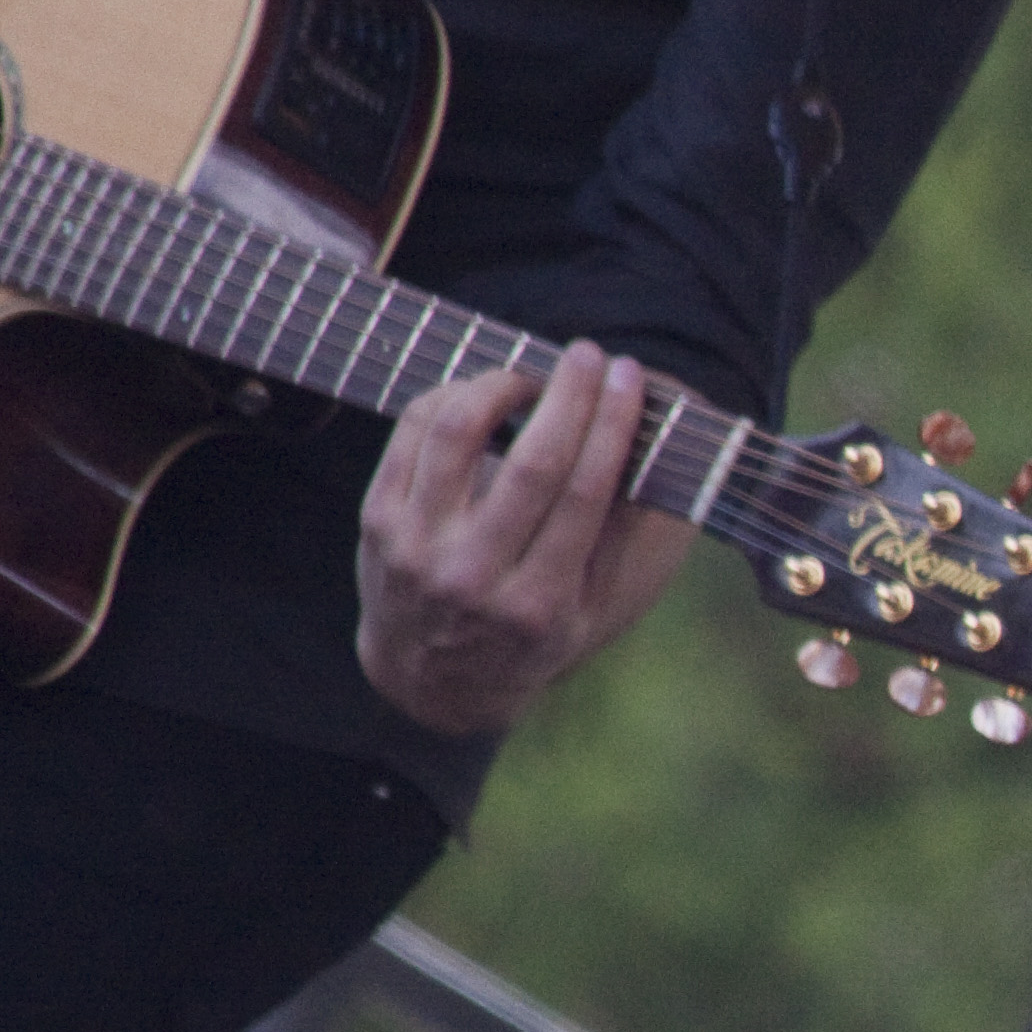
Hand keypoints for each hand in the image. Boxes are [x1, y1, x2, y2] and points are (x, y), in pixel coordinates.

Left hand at [354, 346, 689, 737]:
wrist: (432, 677)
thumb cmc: (528, 635)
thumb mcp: (588, 611)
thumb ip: (621, 537)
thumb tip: (652, 447)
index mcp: (538, 604)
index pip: (584, 494)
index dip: (611, 425)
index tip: (631, 379)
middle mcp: (475, 578)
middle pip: (532, 464)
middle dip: (569, 396)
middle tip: (590, 355)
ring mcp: (418, 548)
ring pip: (458, 435)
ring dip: (501, 386)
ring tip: (530, 374)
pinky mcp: (379, 522)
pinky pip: (414, 434)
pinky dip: (451, 397)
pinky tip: (482, 392)